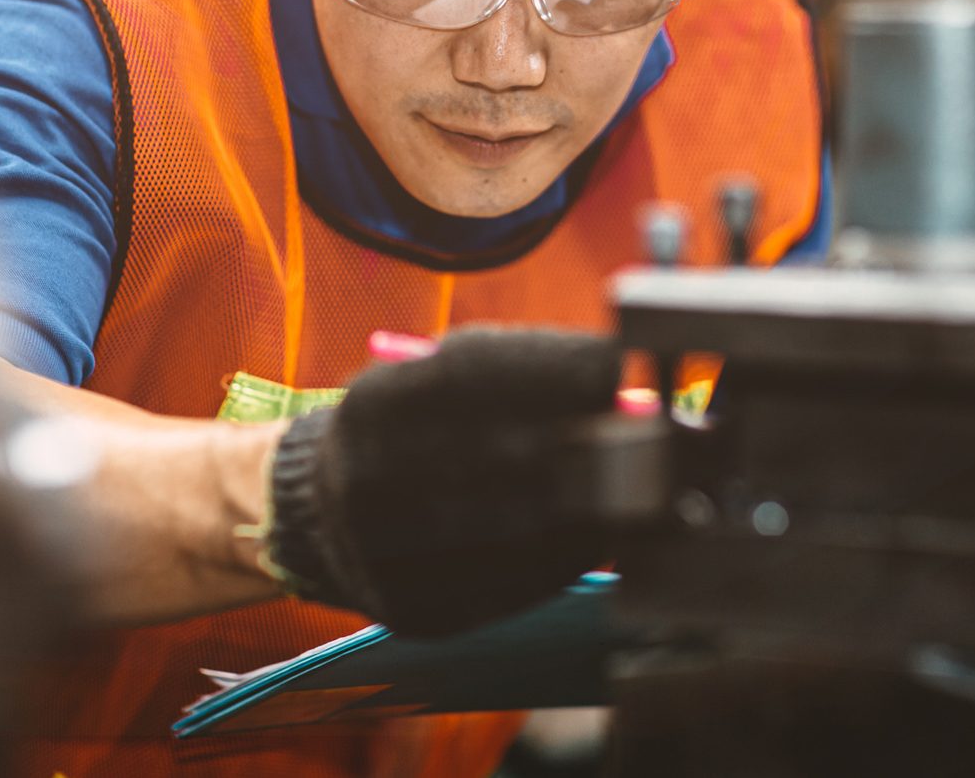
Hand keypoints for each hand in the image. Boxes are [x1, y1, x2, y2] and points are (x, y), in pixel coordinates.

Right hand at [264, 328, 620, 635]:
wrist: (326, 515)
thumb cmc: (410, 430)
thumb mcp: (433, 379)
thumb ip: (513, 371)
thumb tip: (616, 382)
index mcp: (373, 405)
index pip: (474, 374)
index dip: (556, 368)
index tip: (615, 366)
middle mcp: (368, 478)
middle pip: (505, 453)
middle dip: (590, 439)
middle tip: (647, 433)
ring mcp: (388, 552)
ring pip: (520, 526)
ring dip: (594, 503)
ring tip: (637, 485)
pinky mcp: (415, 609)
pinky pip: (514, 586)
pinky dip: (570, 556)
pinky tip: (598, 532)